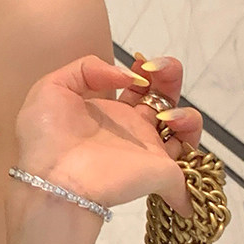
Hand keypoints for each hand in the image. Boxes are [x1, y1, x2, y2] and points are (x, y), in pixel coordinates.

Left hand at [13, 50, 203, 217]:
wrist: (51, 179)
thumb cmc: (47, 138)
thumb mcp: (52, 88)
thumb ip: (86, 69)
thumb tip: (125, 76)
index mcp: (111, 113)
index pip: (140, 88)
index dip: (148, 71)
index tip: (141, 63)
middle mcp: (134, 132)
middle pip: (166, 102)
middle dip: (171, 78)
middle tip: (159, 71)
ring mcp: (150, 154)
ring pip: (186, 133)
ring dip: (187, 116)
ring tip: (166, 116)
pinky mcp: (161, 175)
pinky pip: (190, 179)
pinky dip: (196, 173)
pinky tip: (174, 142)